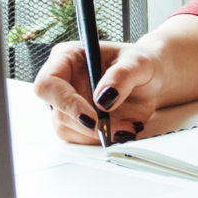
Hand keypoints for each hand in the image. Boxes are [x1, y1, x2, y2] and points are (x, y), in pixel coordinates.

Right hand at [33, 39, 165, 144]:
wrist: (150, 80)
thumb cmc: (140, 64)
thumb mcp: (138, 63)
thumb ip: (122, 76)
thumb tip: (103, 98)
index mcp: (67, 57)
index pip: (48, 83)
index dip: (65, 102)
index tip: (92, 117)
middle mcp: (62, 81)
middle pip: (58, 113)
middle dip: (90, 125)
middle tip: (120, 127)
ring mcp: (67, 104)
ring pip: (68, 130)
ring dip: (98, 134)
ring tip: (128, 125)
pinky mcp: (76, 122)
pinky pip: (80, 139)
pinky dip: (103, 138)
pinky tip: (122, 128)